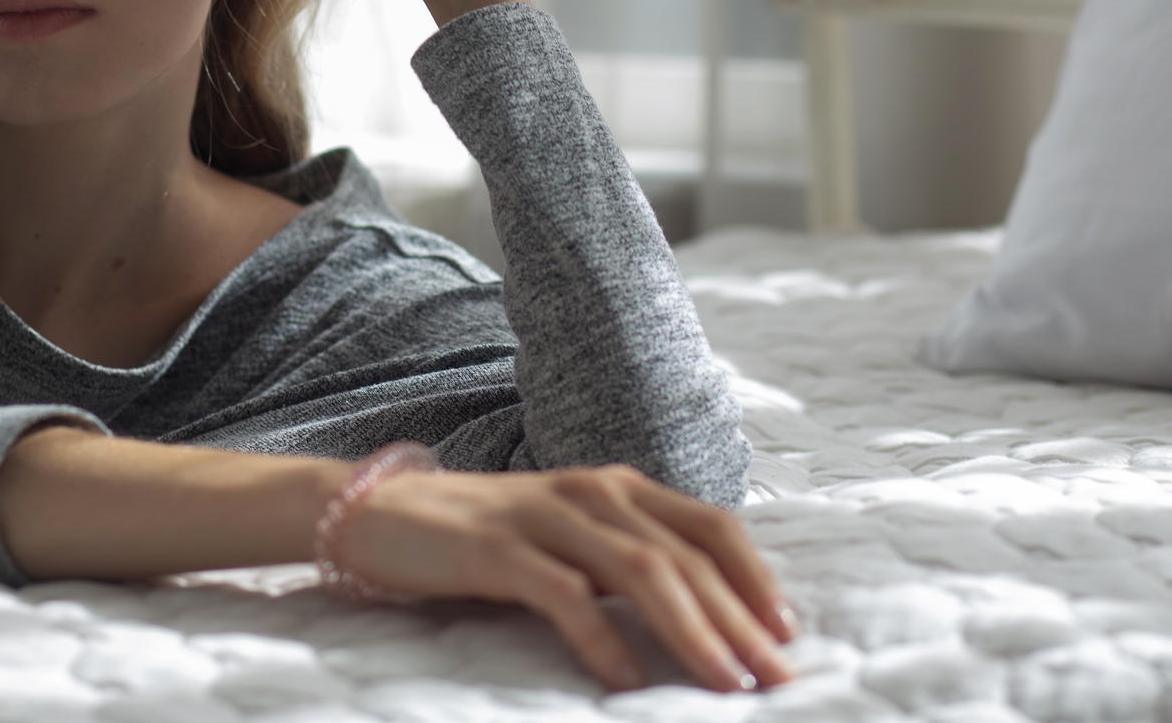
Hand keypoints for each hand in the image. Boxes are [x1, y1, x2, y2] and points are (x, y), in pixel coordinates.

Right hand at [336, 464, 796, 693]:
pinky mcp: (496, 548)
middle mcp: (591, 491)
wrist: (381, 512)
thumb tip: (708, 624)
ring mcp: (544, 516)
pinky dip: (603, 638)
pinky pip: (563, 593)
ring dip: (692, 630)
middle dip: (739, 621)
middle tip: (778, 679)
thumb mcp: (571, 540)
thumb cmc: (487, 539)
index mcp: (618, 488)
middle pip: (685, 555)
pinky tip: (628, 680)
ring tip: (725, 683)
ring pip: (639, 568)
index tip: (789, 637)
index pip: (711, 526)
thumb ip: (629, 564)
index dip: (757, 579)